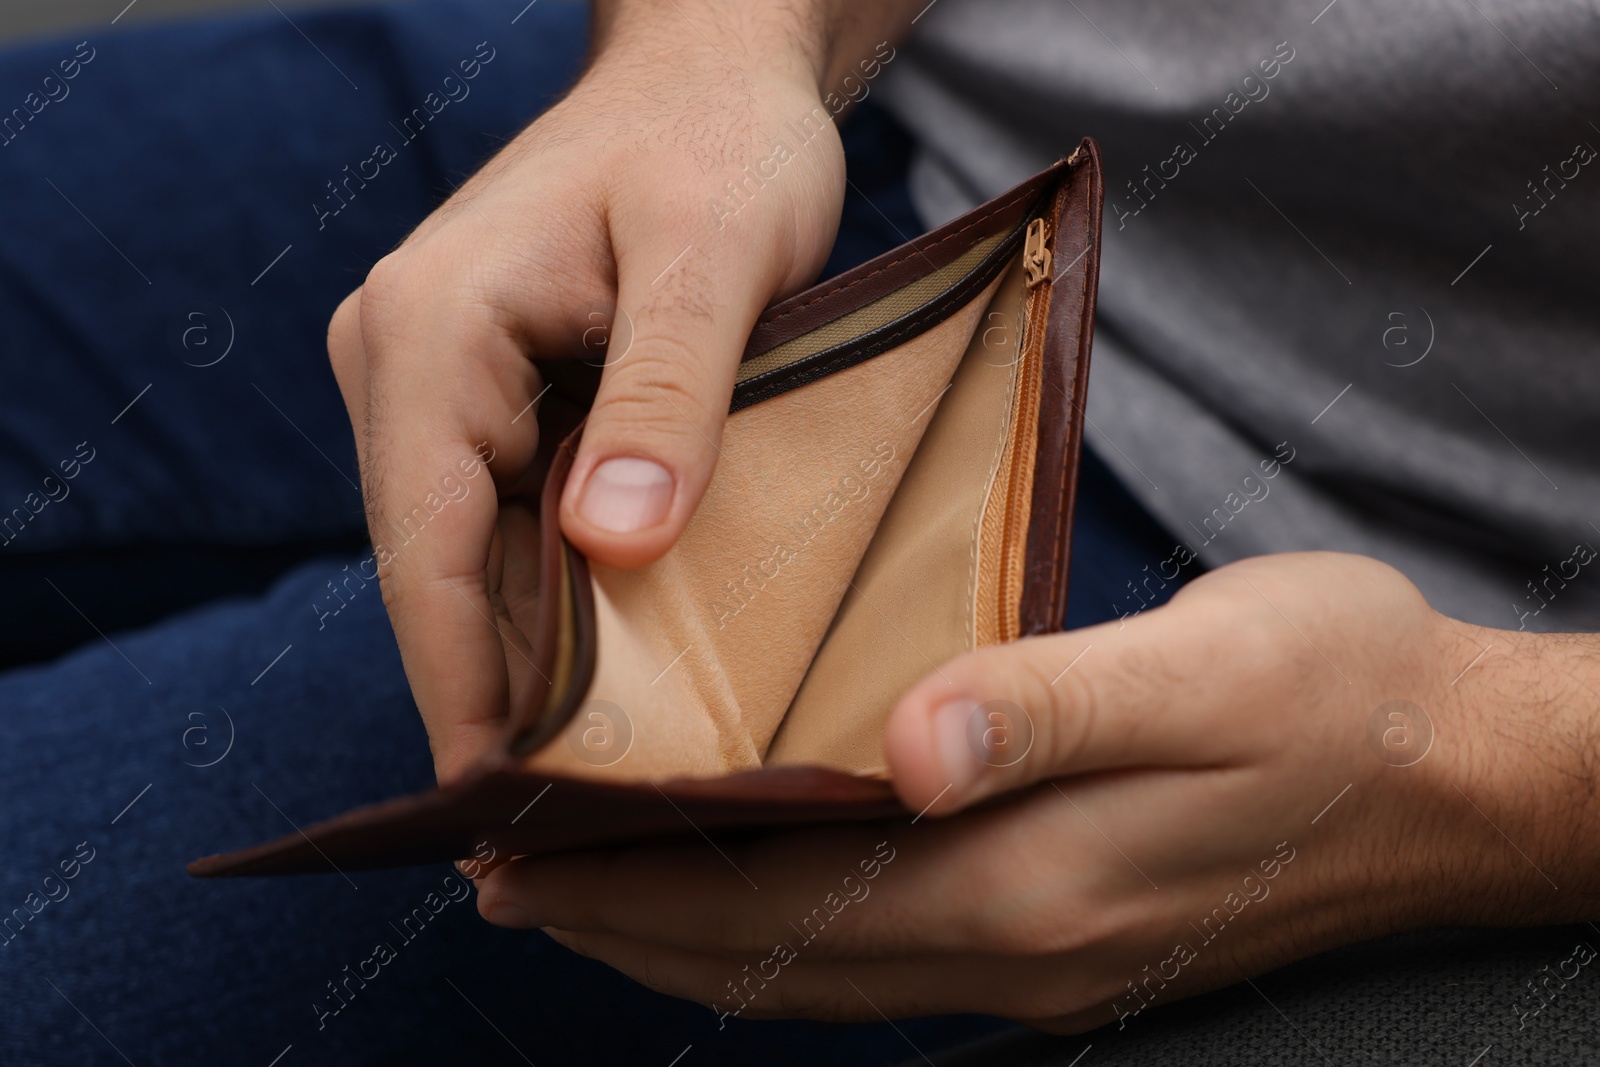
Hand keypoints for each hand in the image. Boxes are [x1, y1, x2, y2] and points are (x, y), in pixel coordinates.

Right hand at [326, 2, 906, 778]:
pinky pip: (505, 525)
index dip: (463, 687)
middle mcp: (404, 363)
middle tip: (560, 828)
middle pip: (437, 570)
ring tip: (587, 781)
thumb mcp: (715, 259)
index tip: (501, 804)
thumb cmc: (718, 145)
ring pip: (470, 559)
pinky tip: (605, 678)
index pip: (428, 547)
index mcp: (430, 332)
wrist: (708, 79)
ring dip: (525, 663)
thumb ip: (666, 399)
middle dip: (493, 697)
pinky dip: (550, 605)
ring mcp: (438, 384)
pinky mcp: (486, 400)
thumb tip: (611, 550)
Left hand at [475, 552, 1597, 1027]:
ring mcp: (1038, 952)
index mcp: (1028, 883)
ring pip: (818, 963)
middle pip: (775, 954)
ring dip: (691, 926)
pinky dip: (783, 917)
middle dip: (628, 922)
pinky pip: (879, 946)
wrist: (1453, 771)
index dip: (637, 887)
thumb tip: (911, 747)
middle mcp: (1014, 944)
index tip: (518, 857)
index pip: (782, 904)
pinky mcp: (1058, 928)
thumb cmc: (1333, 694)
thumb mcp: (1206, 675)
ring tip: (582, 883)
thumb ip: (1052, 707)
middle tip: (502, 878)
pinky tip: (746, 870)